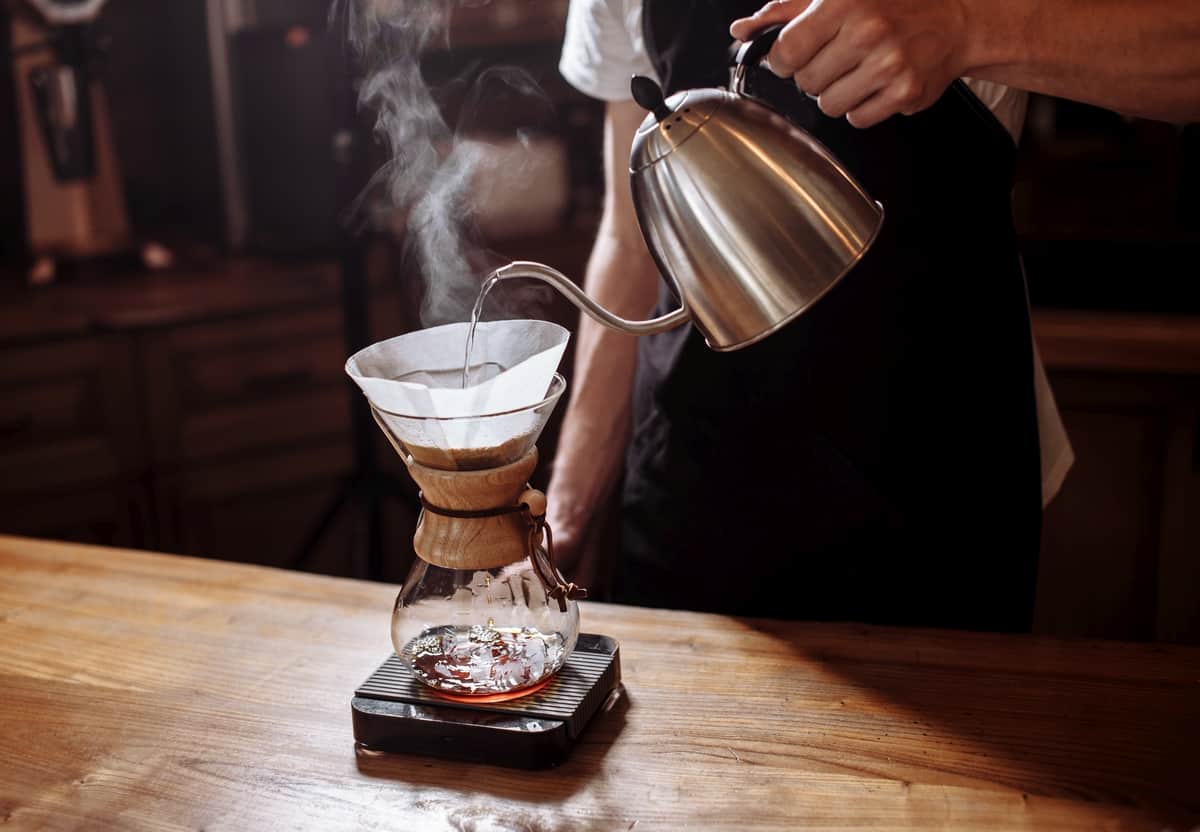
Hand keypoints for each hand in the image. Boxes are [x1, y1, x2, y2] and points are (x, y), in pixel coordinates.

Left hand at [731, 0, 971, 127]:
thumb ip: (784, 11)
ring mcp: (889, 64)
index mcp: (843, 3)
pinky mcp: (905, 93)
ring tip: (859, 70)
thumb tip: (742, 29)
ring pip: (829, 106)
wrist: (955, 19)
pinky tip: (877, 84)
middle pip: (806, 83)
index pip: (785, 53)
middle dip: (815, 75)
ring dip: (837, 93)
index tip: (797, 55)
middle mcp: (868, 32)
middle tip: (839, 58)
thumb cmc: (892, 4)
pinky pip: (857, 118)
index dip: (785, 59)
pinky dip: (862, 105)